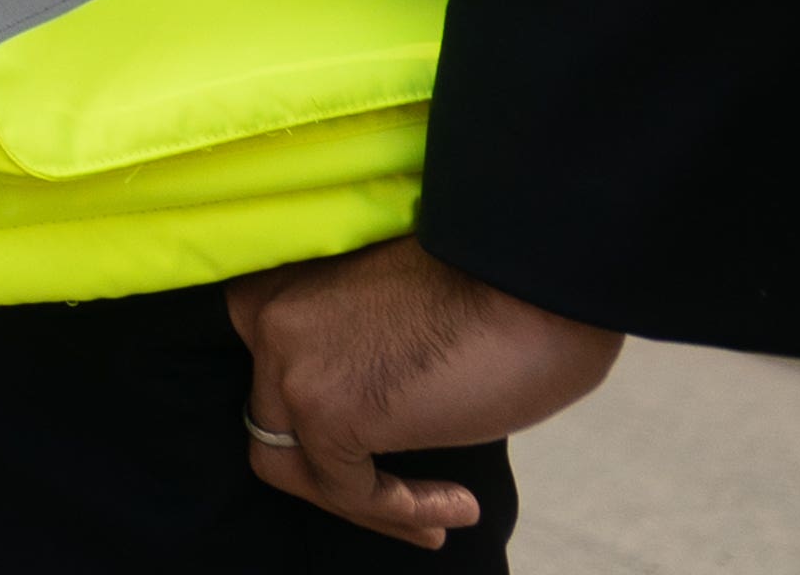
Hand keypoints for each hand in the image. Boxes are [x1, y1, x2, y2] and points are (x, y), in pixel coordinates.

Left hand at [229, 240, 615, 545]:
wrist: (535, 280)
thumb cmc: (490, 294)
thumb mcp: (389, 316)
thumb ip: (349, 350)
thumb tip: (360, 415)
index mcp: (277, 283)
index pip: (273, 378)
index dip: (323, 429)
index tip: (383, 455)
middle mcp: (264, 317)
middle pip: (275, 428)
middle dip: (341, 475)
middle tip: (410, 504)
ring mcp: (288, 363)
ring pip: (296, 467)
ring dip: (370, 505)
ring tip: (440, 518)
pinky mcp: (325, 409)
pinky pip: (347, 489)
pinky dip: (402, 511)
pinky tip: (457, 504)